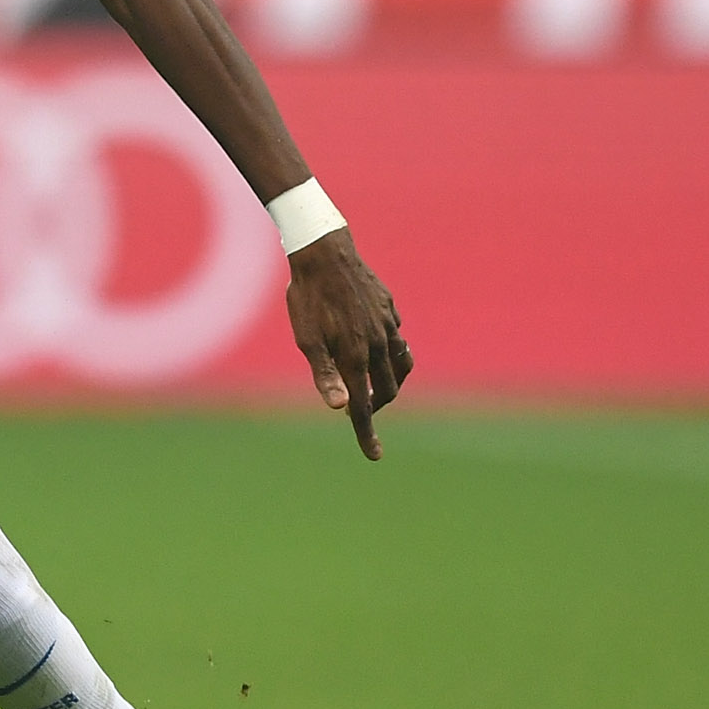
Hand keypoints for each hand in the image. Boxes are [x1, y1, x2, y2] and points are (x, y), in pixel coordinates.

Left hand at [285, 231, 410, 458]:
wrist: (324, 252)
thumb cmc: (307, 298)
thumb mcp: (306, 339)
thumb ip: (325, 374)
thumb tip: (341, 407)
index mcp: (356, 355)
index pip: (365, 406)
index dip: (367, 434)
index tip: (374, 456)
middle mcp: (379, 343)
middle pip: (387, 389)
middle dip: (376, 405)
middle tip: (358, 412)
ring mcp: (389, 324)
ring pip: (402, 365)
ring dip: (390, 382)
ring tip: (375, 388)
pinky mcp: (390, 308)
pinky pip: (397, 338)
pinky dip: (390, 352)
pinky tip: (376, 348)